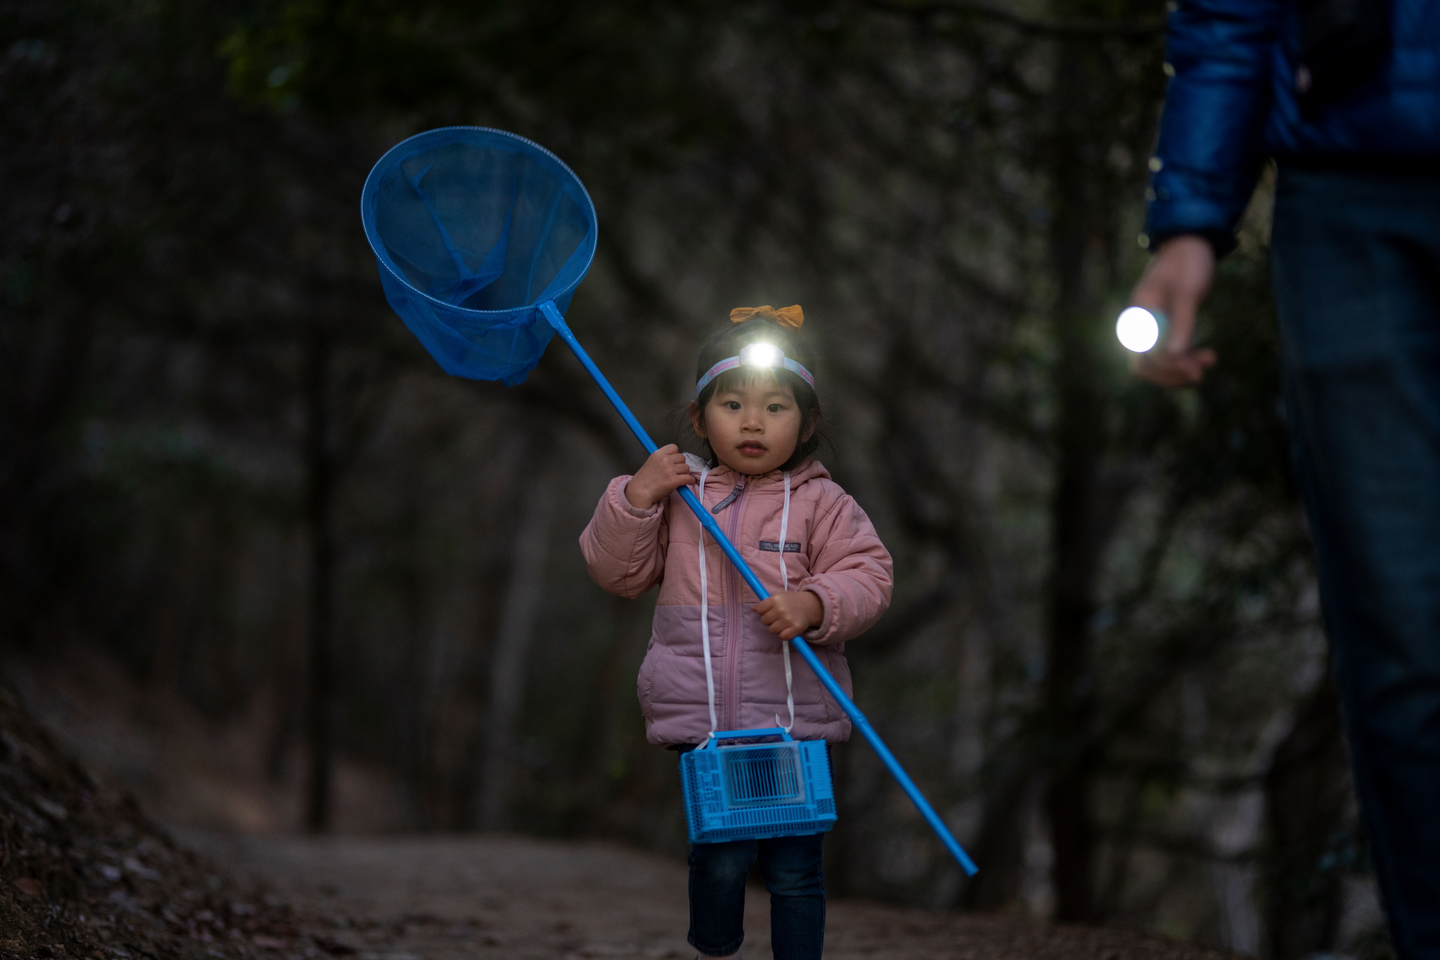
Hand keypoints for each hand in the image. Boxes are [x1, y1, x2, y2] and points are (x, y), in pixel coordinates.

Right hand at [625, 444, 692, 508]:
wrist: (639, 492)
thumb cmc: (645, 479)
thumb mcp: (651, 463)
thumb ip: (662, 459)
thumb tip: (677, 460)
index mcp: (658, 454)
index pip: (674, 447)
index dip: (675, 455)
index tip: (674, 461)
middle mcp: (664, 460)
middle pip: (682, 457)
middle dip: (681, 464)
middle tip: (677, 472)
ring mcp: (669, 470)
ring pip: (686, 468)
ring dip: (685, 473)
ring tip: (679, 478)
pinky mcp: (673, 480)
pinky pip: (688, 478)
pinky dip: (690, 480)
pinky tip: (688, 482)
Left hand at [754, 590, 822, 640]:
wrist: (809, 605)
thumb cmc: (791, 600)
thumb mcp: (778, 595)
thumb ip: (765, 602)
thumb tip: (753, 609)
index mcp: (775, 599)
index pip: (759, 610)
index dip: (762, 612)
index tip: (769, 611)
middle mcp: (781, 609)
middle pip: (764, 621)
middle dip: (769, 621)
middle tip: (777, 617)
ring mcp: (788, 619)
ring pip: (772, 630)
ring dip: (776, 628)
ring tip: (783, 623)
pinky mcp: (795, 628)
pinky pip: (782, 637)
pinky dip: (784, 635)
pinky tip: (787, 629)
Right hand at [1129, 234, 1218, 386]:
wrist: (1190, 241)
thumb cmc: (1187, 263)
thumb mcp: (1187, 293)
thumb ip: (1181, 324)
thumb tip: (1176, 356)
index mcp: (1137, 317)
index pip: (1144, 358)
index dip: (1167, 369)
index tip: (1195, 371)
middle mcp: (1140, 325)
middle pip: (1148, 365)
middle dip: (1174, 372)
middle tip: (1201, 371)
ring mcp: (1152, 326)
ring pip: (1160, 362)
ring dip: (1183, 367)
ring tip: (1210, 360)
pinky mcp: (1166, 326)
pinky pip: (1171, 352)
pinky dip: (1187, 357)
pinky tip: (1206, 354)